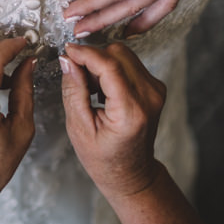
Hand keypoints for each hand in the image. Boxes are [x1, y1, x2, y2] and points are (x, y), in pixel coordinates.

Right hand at [60, 42, 165, 199]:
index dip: (86, 54)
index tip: (68, 51)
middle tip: (78, 78)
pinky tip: (103, 90)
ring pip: (124, 55)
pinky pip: (130, 63)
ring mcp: (155, 91)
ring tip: (91, 89)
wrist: (130, 172)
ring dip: (102, 63)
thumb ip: (74, 91)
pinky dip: (112, 69)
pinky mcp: (155, 87)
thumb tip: (68, 60)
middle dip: (93, 58)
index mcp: (131, 112)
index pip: (110, 66)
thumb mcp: (79, 128)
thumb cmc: (104, 158)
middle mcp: (149, 98)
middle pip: (118, 54)